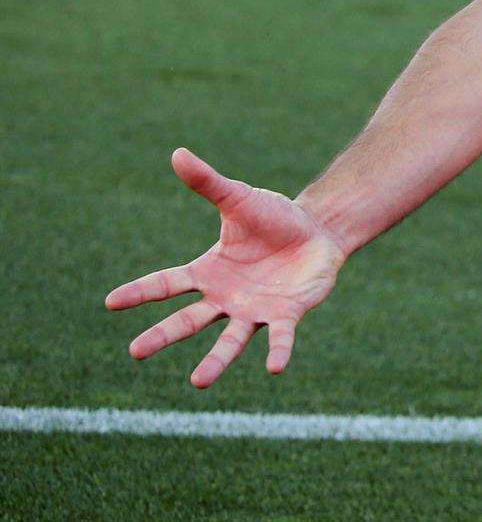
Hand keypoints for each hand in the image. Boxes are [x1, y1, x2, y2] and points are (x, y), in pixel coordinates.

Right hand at [105, 148, 345, 386]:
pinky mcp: (285, 315)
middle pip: (187, 321)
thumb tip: (178, 153)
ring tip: (198, 383)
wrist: (317, 230)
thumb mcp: (239, 198)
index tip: (110, 302)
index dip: (139, 292)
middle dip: (162, 336)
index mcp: (207, 271)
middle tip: (135, 352)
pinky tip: (273, 369)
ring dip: (215, 362)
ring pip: (229, 341)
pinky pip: (279, 338)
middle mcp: (224, 297)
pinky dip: (276, 352)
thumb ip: (208, 183)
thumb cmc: (273, 217)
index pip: (166, 283)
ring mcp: (253, 310)